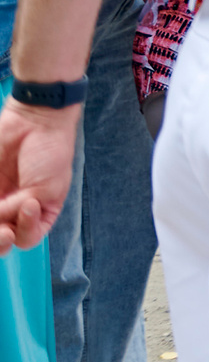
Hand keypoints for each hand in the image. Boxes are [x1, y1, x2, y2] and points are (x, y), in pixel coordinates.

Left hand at [0, 100, 78, 249]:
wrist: (35, 122)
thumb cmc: (50, 154)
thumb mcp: (45, 188)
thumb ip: (20, 210)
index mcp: (37, 215)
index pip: (25, 238)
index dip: (23, 230)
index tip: (28, 205)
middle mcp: (14, 211)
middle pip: (1, 239)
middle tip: (1, 228)